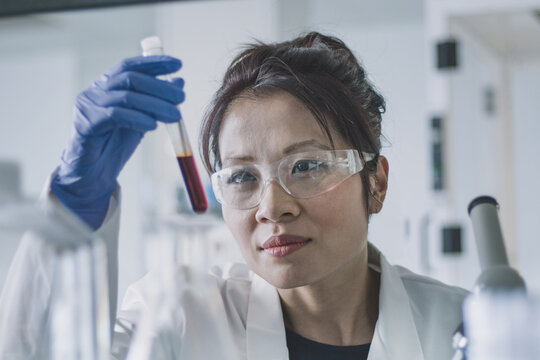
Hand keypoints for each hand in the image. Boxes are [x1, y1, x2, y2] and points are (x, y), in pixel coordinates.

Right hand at [51, 55, 183, 228]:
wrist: (92, 174)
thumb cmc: (114, 145)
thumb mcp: (140, 119)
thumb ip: (156, 101)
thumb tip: (179, 83)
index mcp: (107, 86)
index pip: (131, 66)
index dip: (154, 63)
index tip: (178, 64)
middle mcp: (96, 91)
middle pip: (130, 78)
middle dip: (160, 86)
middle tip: (181, 97)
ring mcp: (88, 106)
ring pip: (126, 96)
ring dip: (155, 104)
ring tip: (175, 115)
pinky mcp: (86, 124)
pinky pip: (115, 116)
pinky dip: (138, 118)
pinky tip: (153, 125)